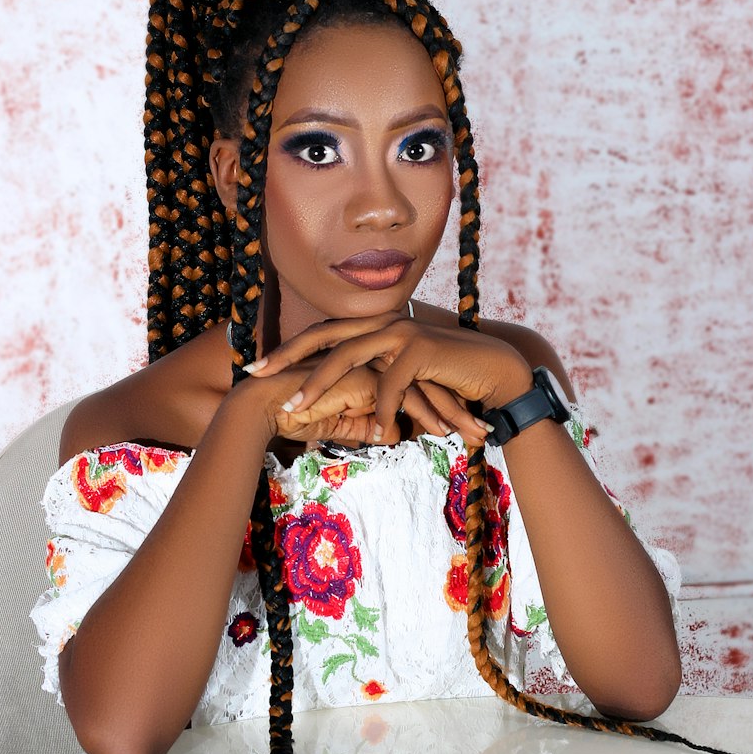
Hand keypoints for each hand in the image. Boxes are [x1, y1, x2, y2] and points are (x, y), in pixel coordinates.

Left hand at [243, 310, 532, 443]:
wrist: (497, 373)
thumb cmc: (448, 381)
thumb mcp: (402, 381)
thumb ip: (372, 381)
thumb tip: (342, 402)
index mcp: (375, 326)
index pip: (323, 333)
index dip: (289, 348)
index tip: (256, 366)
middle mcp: (385, 322)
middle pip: (326, 336)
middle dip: (288, 356)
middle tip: (255, 374)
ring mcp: (403, 331)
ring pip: (350, 355)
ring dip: (320, 383)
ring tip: (296, 407)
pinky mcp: (423, 348)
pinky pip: (393, 382)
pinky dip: (382, 408)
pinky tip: (375, 432)